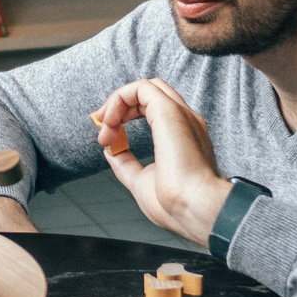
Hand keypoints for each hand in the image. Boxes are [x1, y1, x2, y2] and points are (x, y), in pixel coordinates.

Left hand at [94, 79, 232, 245]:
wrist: (193, 209)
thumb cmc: (176, 204)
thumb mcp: (141, 180)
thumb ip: (126, 163)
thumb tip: (111, 150)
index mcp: (183, 136)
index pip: (154, 109)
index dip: (127, 115)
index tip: (109, 138)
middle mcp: (185, 121)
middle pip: (151, 93)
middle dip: (121, 105)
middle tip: (102, 126)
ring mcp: (180, 115)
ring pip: (145, 87)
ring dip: (117, 103)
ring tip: (105, 127)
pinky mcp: (169, 112)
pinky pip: (140, 88)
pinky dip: (119, 99)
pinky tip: (110, 121)